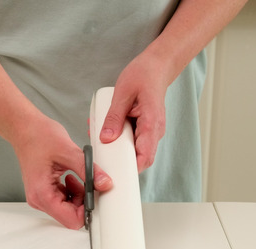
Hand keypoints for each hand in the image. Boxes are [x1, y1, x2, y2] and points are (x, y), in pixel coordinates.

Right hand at [11, 116, 112, 228]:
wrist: (25, 128)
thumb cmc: (38, 136)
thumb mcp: (69, 151)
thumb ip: (88, 170)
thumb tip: (104, 183)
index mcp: (42, 194)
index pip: (70, 220)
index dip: (87, 211)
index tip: (96, 196)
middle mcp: (38, 199)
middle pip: (70, 216)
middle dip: (84, 201)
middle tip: (89, 181)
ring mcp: (40, 197)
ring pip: (68, 209)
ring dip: (79, 194)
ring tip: (76, 174)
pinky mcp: (44, 192)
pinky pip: (63, 200)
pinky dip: (73, 190)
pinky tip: (71, 175)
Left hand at [100, 51, 168, 171]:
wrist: (157, 67)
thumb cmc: (143, 75)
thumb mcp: (123, 93)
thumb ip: (114, 117)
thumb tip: (105, 138)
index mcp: (151, 123)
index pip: (145, 156)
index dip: (132, 169)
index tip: (117, 174)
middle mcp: (154, 131)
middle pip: (140, 158)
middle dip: (120, 161)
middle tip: (101, 158)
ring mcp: (151, 130)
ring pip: (135, 150)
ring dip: (118, 149)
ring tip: (98, 139)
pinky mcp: (145, 128)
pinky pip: (133, 140)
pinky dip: (120, 140)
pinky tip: (106, 131)